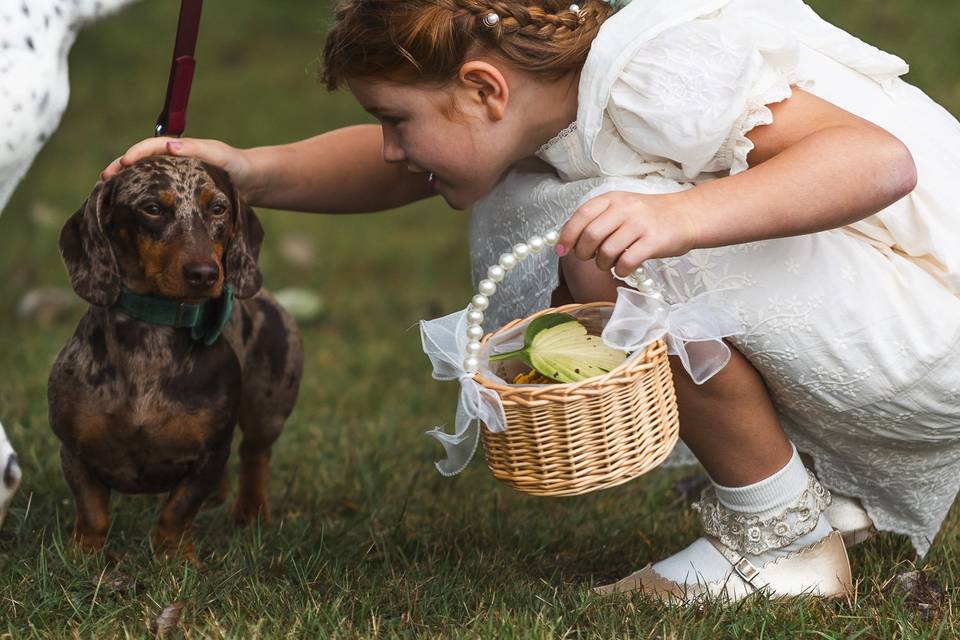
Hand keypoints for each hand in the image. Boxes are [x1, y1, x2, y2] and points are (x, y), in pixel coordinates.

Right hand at [100, 137, 256, 198]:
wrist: (253, 183)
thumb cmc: (236, 166)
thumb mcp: (220, 155)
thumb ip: (198, 149)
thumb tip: (169, 145)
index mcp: (181, 148)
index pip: (152, 146)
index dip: (136, 153)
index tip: (124, 162)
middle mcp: (173, 160)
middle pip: (141, 161)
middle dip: (121, 167)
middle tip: (105, 179)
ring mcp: (174, 176)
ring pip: (144, 176)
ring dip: (126, 182)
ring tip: (109, 192)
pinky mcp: (179, 193)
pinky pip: (155, 192)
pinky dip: (140, 196)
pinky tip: (130, 207)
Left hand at [555, 191, 698, 276]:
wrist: (685, 216)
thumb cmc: (649, 217)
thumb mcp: (621, 209)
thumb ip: (597, 220)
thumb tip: (567, 241)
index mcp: (612, 199)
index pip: (581, 215)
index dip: (567, 235)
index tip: (561, 250)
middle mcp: (625, 209)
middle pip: (591, 235)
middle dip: (583, 253)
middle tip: (589, 258)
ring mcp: (639, 225)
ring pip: (607, 252)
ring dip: (603, 264)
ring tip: (610, 263)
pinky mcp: (653, 242)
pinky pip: (626, 262)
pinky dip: (620, 271)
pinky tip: (624, 268)